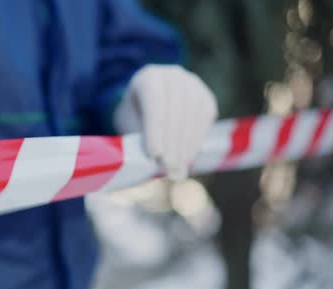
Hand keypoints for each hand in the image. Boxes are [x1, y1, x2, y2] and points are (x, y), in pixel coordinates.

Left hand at [114, 65, 217, 179]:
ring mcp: (193, 84)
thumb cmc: (134, 116)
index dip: (155, 130)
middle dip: (172, 144)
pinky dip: (197, 141)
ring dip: (186, 147)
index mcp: (148, 77)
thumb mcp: (127, 123)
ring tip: (178, 170)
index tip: (154, 155)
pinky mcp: (206, 98)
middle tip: (168, 170)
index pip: (155, 101)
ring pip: (193, 115)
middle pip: (176, 110)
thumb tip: (151, 162)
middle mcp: (173, 75)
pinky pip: (205, 120)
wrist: (148, 106)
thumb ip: (136, 137)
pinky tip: (188, 159)